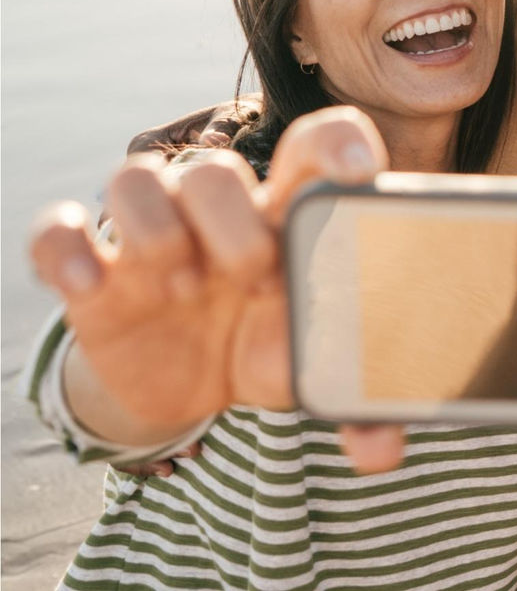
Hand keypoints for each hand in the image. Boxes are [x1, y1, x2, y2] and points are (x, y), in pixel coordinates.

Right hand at [28, 106, 406, 471]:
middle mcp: (218, 216)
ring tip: (183, 292)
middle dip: (236, 223)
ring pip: (137, 180)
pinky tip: (92, 286)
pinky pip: (56, 233)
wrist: (195, 384)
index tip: (359, 174)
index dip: (335, 144)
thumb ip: (356, 403)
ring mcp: (151, 241)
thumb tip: (382, 450)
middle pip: (215, 170)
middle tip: (259, 281)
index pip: (313, 146)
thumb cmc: (271, 349)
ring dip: (157, 231)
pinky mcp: (96, 276)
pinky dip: (64, 249)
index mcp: (286, 219)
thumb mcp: (311, 366)